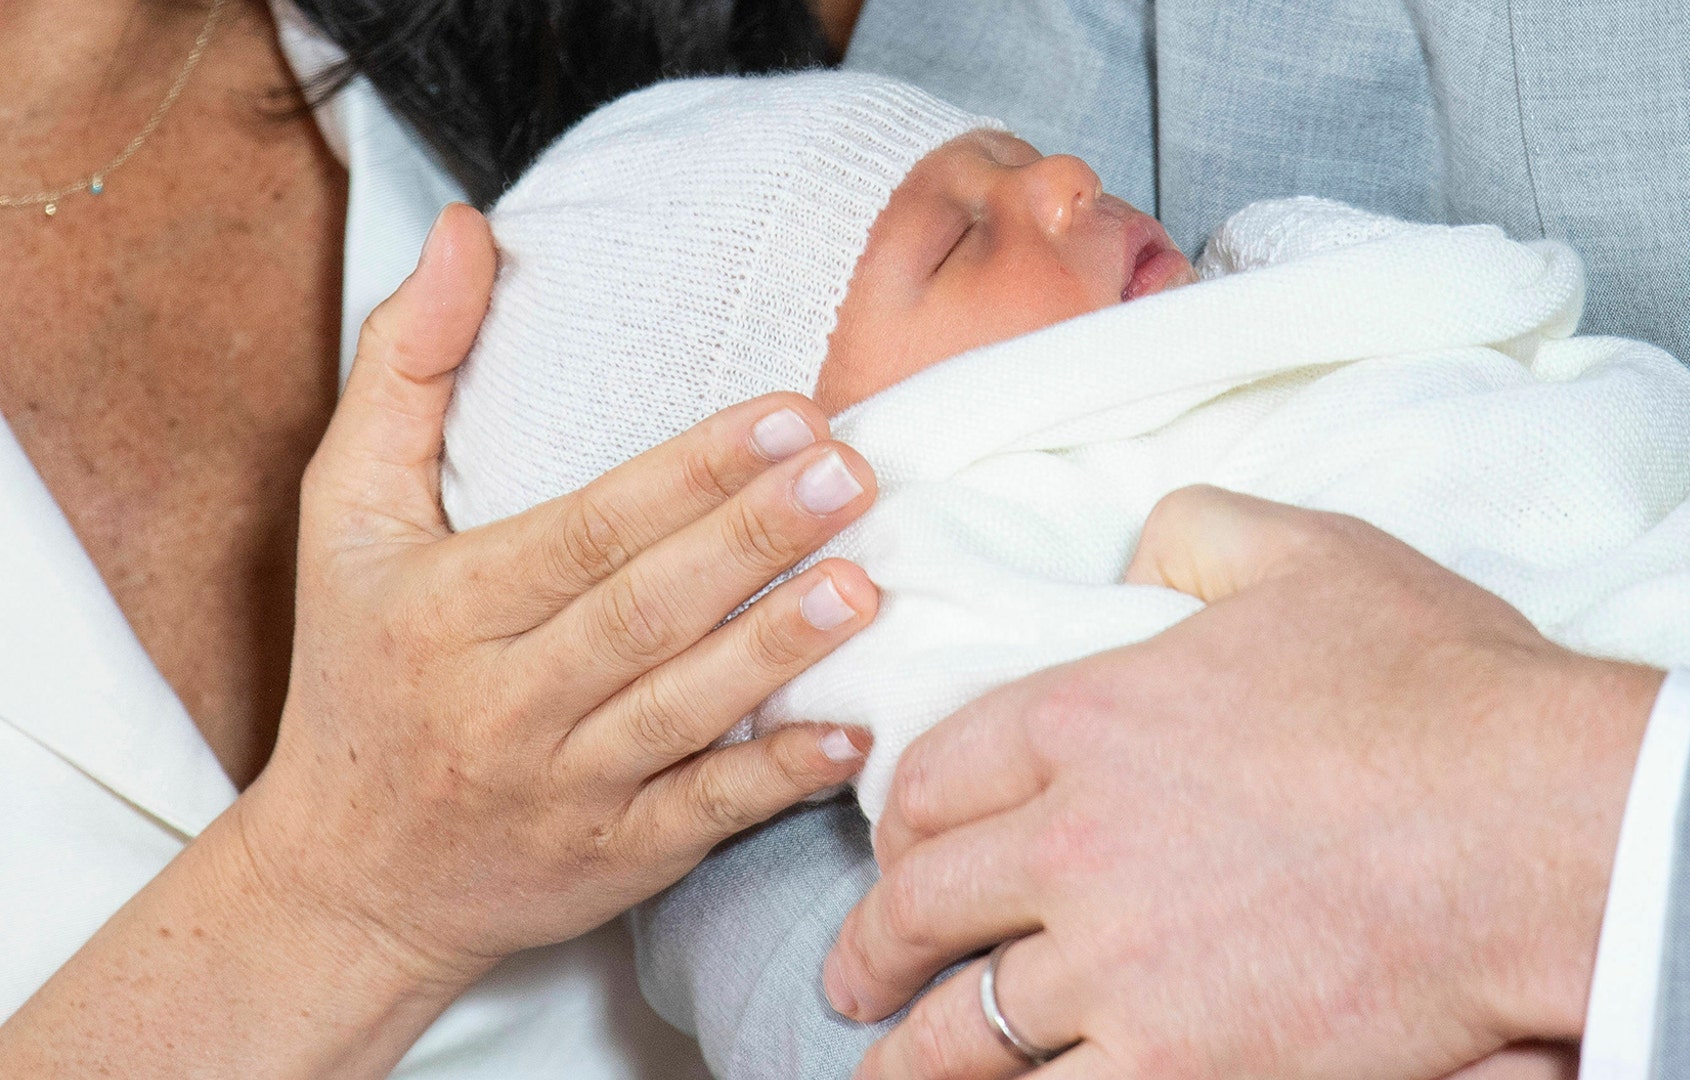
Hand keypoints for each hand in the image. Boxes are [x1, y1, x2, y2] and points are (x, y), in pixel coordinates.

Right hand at [245, 204, 881, 982]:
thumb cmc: (357, 672)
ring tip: (864, 583)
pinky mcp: (615, 860)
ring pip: (681, 712)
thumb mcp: (342, 515)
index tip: (786, 412)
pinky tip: (852, 733)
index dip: (688, 474)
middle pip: (642, 613)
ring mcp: (564, 789)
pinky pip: (703, 815)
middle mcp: (502, 702)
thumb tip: (469, 230)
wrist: (346, 880)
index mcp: (446, 607)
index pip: (583, 531)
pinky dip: (776, 778)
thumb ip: (404, 367)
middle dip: (751, 539)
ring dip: (776, 650)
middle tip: (851, 472)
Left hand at [822, 485, 1660, 1078]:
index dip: (897, 819)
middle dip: (873, 947)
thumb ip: (1197, 531)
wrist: (1543, 827)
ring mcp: (1116, 970)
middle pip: (920, 905)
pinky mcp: (1180, 1067)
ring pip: (962, 1030)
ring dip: (908, 1055)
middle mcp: (1071, 846)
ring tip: (886, 1069)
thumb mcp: (1310, 556)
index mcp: (1084, 720)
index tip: (892, 848)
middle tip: (857, 975)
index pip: (933, 776)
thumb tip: (1143, 539)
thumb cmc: (1439, 687)